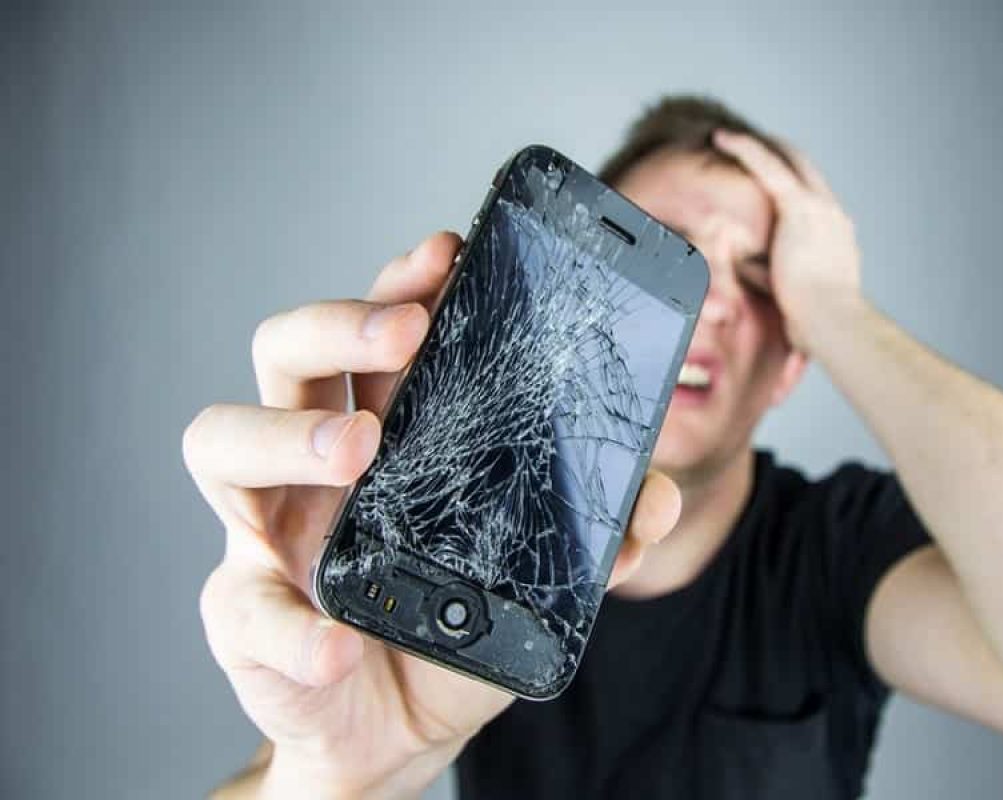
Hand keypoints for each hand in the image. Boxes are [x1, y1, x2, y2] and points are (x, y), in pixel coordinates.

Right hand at [183, 231, 682, 796]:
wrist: (397, 729)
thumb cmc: (455, 627)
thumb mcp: (534, 574)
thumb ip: (596, 532)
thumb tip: (656, 497)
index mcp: (384, 435)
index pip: (376, 334)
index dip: (401, 283)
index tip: (449, 252)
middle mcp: (311, 464)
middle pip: (286, 353)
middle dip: (339, 321)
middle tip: (409, 329)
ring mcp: (268, 529)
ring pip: (220, 438)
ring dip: (283, 433)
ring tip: (355, 449)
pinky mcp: (245, 610)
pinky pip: (241, 606)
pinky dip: (291, 625)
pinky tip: (337, 644)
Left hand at [712, 129, 862, 352]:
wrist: (831, 322)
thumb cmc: (811, 320)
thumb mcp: (785, 289)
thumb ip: (764, 270)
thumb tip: (741, 261)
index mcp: (835, 237)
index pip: (815, 201)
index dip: (792, 186)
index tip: (771, 182)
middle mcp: (833, 216)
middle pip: (806, 171)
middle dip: (779, 156)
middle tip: (751, 147)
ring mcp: (821, 209)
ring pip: (788, 162)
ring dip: (759, 148)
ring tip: (727, 139)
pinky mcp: (801, 207)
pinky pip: (768, 167)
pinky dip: (745, 150)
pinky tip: (721, 139)